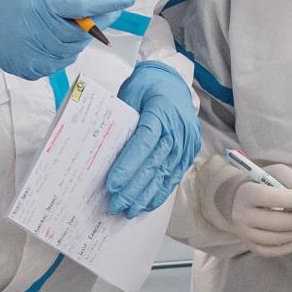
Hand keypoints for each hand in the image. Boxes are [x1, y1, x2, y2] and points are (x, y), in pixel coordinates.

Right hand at [0, 0, 133, 79]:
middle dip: (97, 20)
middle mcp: (39, 31)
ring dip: (80, 36)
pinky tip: (53, 38)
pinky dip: (66, 49)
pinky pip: (63, 60)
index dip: (106, 2)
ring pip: (76, 47)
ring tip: (66, 23)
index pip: (80, 4)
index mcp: (39, 5)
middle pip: (82, 30)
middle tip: (103, 11)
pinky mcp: (34, 69)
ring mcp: (36, 54)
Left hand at [105, 62, 200, 216]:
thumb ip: (120, 119)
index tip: (112, 184)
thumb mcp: (130, 93)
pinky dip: (160, 192)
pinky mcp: (189, 152)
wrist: (174, 81)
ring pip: (165, 174)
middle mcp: (177, 128)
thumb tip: (102, 150)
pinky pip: (174, 175)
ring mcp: (186, 142)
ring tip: (128, 210)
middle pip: (154, 163)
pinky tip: (146, 204)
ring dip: (145, 195)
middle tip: (115, 204)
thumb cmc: (147, 86)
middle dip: (133, 188)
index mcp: (161, 110)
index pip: (143, 143)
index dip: (128, 165)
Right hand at [212, 159, 291, 256]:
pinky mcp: (253, 247)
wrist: (238, 201)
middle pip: (274, 222)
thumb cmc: (261, 185)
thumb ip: (290, 178)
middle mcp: (242, 216)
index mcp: (246, 194)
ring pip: (277, 239)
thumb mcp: (274, 173)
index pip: (266, 198)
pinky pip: (276, 251)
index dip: (290, 200)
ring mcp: (246, 234)